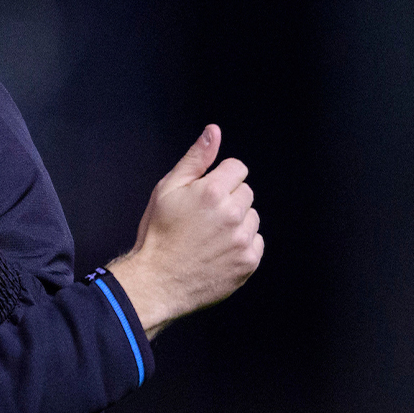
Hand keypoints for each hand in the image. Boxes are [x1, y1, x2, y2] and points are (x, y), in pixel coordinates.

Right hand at [108, 125, 263, 337]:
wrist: (157, 280)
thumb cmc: (158, 234)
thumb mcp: (167, 189)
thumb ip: (195, 159)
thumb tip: (213, 132)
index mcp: (212, 191)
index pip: (237, 168)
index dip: (219, 178)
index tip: (204, 194)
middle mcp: (232, 214)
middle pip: (246, 192)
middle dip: (228, 199)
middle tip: (203, 217)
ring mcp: (243, 240)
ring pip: (252, 217)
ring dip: (237, 222)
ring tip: (210, 236)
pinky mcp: (248, 262)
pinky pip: (256, 242)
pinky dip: (241, 245)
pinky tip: (218, 251)